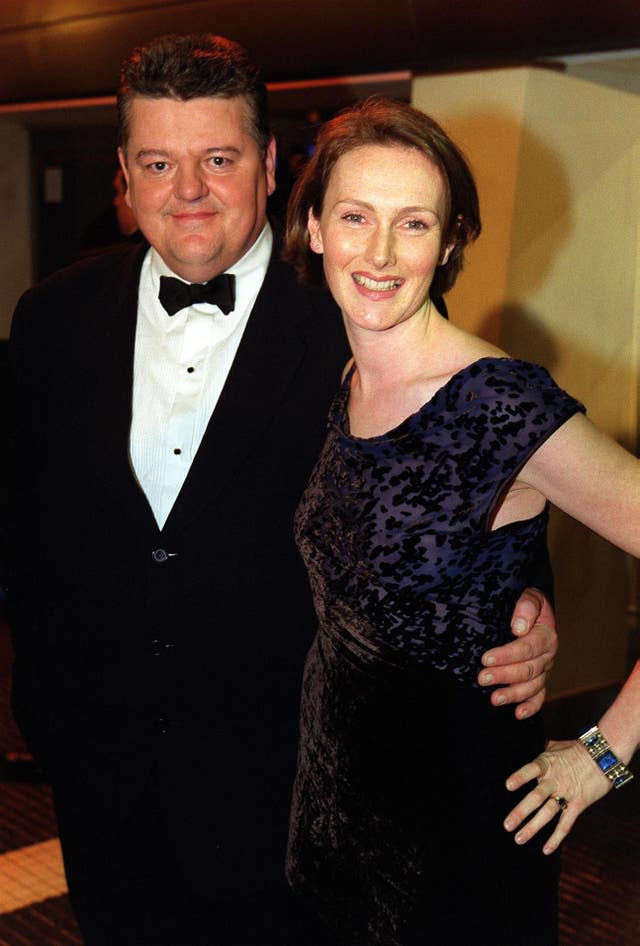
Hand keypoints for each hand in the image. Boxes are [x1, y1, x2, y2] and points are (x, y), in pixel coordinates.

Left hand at [478, 588, 556, 718]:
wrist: (534, 610)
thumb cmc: (527, 604)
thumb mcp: (530, 596)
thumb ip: (526, 606)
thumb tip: (519, 628)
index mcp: (546, 635)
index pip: (527, 648)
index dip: (507, 655)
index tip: (485, 659)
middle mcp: (548, 655)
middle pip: (528, 669)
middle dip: (504, 675)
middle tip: (482, 678)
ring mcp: (544, 669)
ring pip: (532, 686)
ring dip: (513, 694)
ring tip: (494, 699)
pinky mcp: (539, 679)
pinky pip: (539, 696)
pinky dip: (531, 706)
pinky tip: (518, 714)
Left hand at [503, 739, 610, 853]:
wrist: (603, 757)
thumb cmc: (576, 749)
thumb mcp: (555, 746)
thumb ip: (540, 750)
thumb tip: (528, 745)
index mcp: (546, 763)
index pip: (531, 770)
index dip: (520, 777)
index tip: (508, 786)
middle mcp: (554, 780)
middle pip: (536, 797)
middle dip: (521, 812)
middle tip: (507, 825)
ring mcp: (567, 793)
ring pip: (547, 813)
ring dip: (533, 827)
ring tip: (519, 839)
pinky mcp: (578, 804)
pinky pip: (566, 823)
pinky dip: (556, 837)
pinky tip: (545, 849)